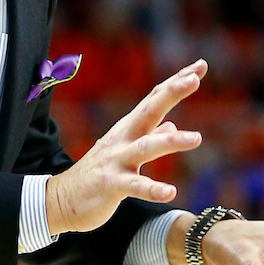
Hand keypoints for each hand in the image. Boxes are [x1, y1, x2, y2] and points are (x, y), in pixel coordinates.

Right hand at [45, 60, 206, 235]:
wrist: (63, 198)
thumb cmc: (99, 173)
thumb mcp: (125, 149)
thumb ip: (149, 135)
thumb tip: (172, 123)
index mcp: (129, 128)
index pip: (156, 98)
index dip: (177, 82)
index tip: (200, 65)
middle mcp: (123, 138)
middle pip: (149, 110)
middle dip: (171, 93)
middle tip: (194, 79)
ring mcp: (116, 160)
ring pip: (146, 147)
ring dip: (171, 141)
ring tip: (197, 138)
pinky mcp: (110, 184)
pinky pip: (134, 186)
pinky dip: (152, 188)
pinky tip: (170, 192)